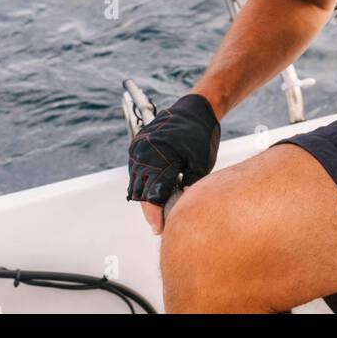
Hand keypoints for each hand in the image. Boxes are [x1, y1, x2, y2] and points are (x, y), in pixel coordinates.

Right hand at [127, 93, 219, 235]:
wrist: (195, 109)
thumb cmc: (200, 135)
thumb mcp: (200, 163)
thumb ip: (190, 184)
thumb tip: (182, 207)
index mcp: (161, 155)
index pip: (153, 194)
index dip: (155, 215)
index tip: (160, 229)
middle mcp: (145, 151)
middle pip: (141, 191)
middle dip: (149, 210)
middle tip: (161, 224)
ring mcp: (138, 148)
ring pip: (136, 182)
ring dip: (146, 197)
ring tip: (160, 210)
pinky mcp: (137, 145)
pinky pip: (136, 171)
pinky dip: (144, 183)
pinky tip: (157, 192)